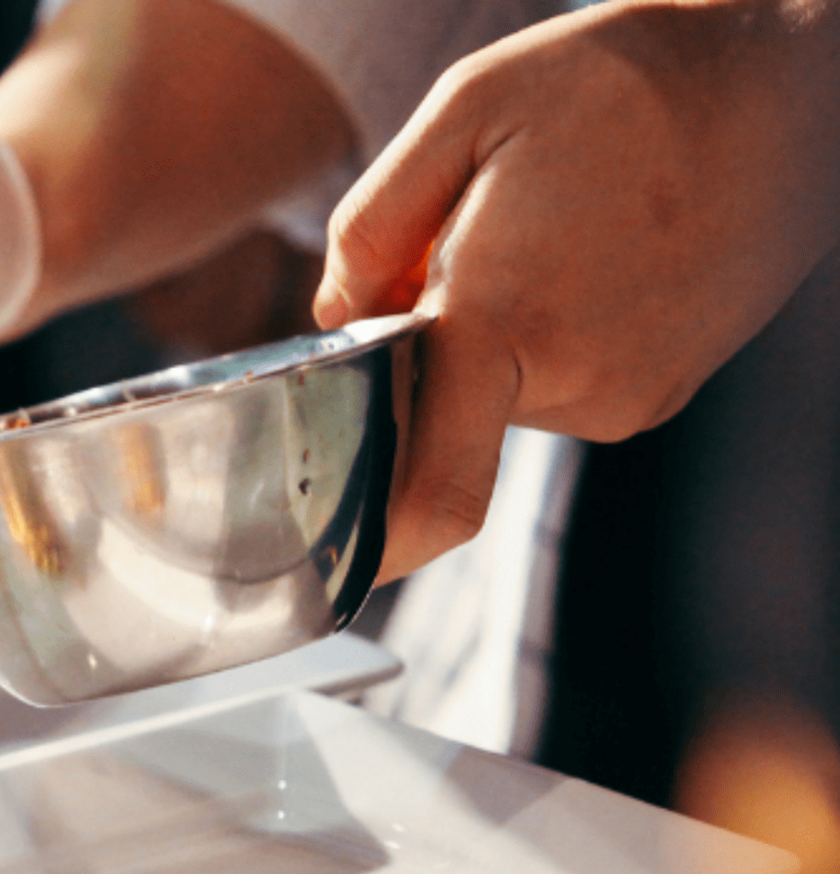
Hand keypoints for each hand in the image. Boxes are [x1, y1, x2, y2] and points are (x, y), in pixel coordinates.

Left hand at [314, 0, 839, 582]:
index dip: (377, 538)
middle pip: (445, 414)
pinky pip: (557, 387)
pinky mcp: (658, 395)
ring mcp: (626, 398)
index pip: (430, 490)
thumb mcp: (465, 110)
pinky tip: (584, 262)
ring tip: (547, 240)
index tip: (337, 546)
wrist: (780, 84)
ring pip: (502, 397)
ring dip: (493, 336)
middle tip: (469, 250)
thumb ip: (370, 228)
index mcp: (505, 319)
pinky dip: (543, 339)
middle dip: (429, 351)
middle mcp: (574, 384)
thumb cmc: (619, 83)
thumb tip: (338, 320)